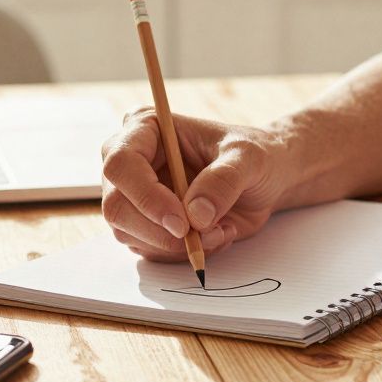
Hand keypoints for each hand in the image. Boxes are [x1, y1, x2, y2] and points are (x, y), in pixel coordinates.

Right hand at [100, 108, 291, 261]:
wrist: (265, 180)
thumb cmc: (253, 156)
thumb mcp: (248, 158)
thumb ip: (224, 180)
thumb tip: (196, 215)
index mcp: (146, 128)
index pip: (121, 164)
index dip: (146, 196)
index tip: (182, 222)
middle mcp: (131, 162)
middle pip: (116, 206)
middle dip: (160, 231)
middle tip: (203, 235)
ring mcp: (135, 195)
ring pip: (129, 234)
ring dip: (177, 245)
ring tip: (220, 229)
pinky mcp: (146, 224)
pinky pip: (150, 250)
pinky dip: (184, 252)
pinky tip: (214, 235)